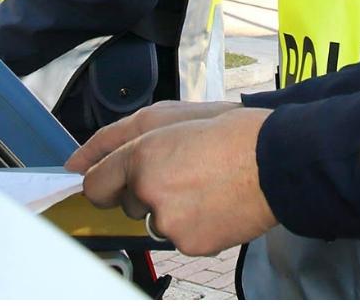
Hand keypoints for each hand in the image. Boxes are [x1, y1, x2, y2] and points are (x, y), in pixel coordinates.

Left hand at [79, 106, 275, 256]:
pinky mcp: (191, 244)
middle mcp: (150, 194)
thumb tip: (78, 161)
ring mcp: (170, 224)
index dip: (106, 179)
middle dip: (146, 188)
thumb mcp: (173, 114)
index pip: (95, 184)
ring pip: (155, 220)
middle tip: (184, 167)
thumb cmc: (234, 131)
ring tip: (206, 183)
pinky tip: (216, 201)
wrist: (281, 161)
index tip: (112, 179)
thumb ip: (118, 136)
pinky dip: (193, 222)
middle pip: (127, 203)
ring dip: (170, 206)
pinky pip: (179, 236)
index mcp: (142, 157)